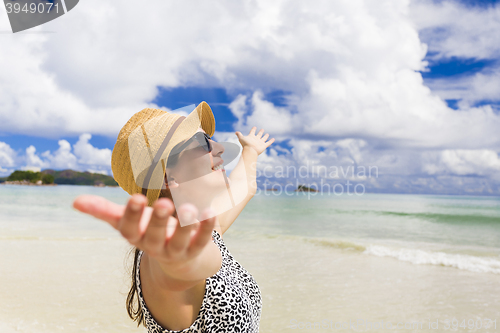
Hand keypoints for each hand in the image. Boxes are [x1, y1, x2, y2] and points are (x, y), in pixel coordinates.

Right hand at [73, 194, 215, 270]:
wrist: (179, 259)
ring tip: (190, 207)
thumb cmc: (149, 231)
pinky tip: (210, 212)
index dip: (132, 215)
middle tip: (164, 204)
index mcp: (136, 236)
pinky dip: (206, 227)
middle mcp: (155, 246)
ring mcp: (177, 250)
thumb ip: (104, 211)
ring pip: (181, 240)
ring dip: (186, 225)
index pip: (130, 229)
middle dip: (159, 220)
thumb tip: (76, 202)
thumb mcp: (128, 221)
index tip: (136, 198)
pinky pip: (202, 240)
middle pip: (155, 236)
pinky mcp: (196, 249)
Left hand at [235, 126, 274, 154]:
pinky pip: (268, 143)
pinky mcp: (264, 146)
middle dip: (260, 132)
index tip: (254, 127)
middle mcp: (256, 139)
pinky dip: (271, 141)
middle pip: (259, 135)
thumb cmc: (246, 145)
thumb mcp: (241, 138)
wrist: (250, 151)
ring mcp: (260, 143)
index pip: (252, 132)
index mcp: (251, 137)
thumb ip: (239, 135)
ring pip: (264, 138)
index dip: (253, 129)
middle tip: (262, 129)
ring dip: (265, 136)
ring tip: (267, 134)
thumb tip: (236, 132)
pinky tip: (273, 139)